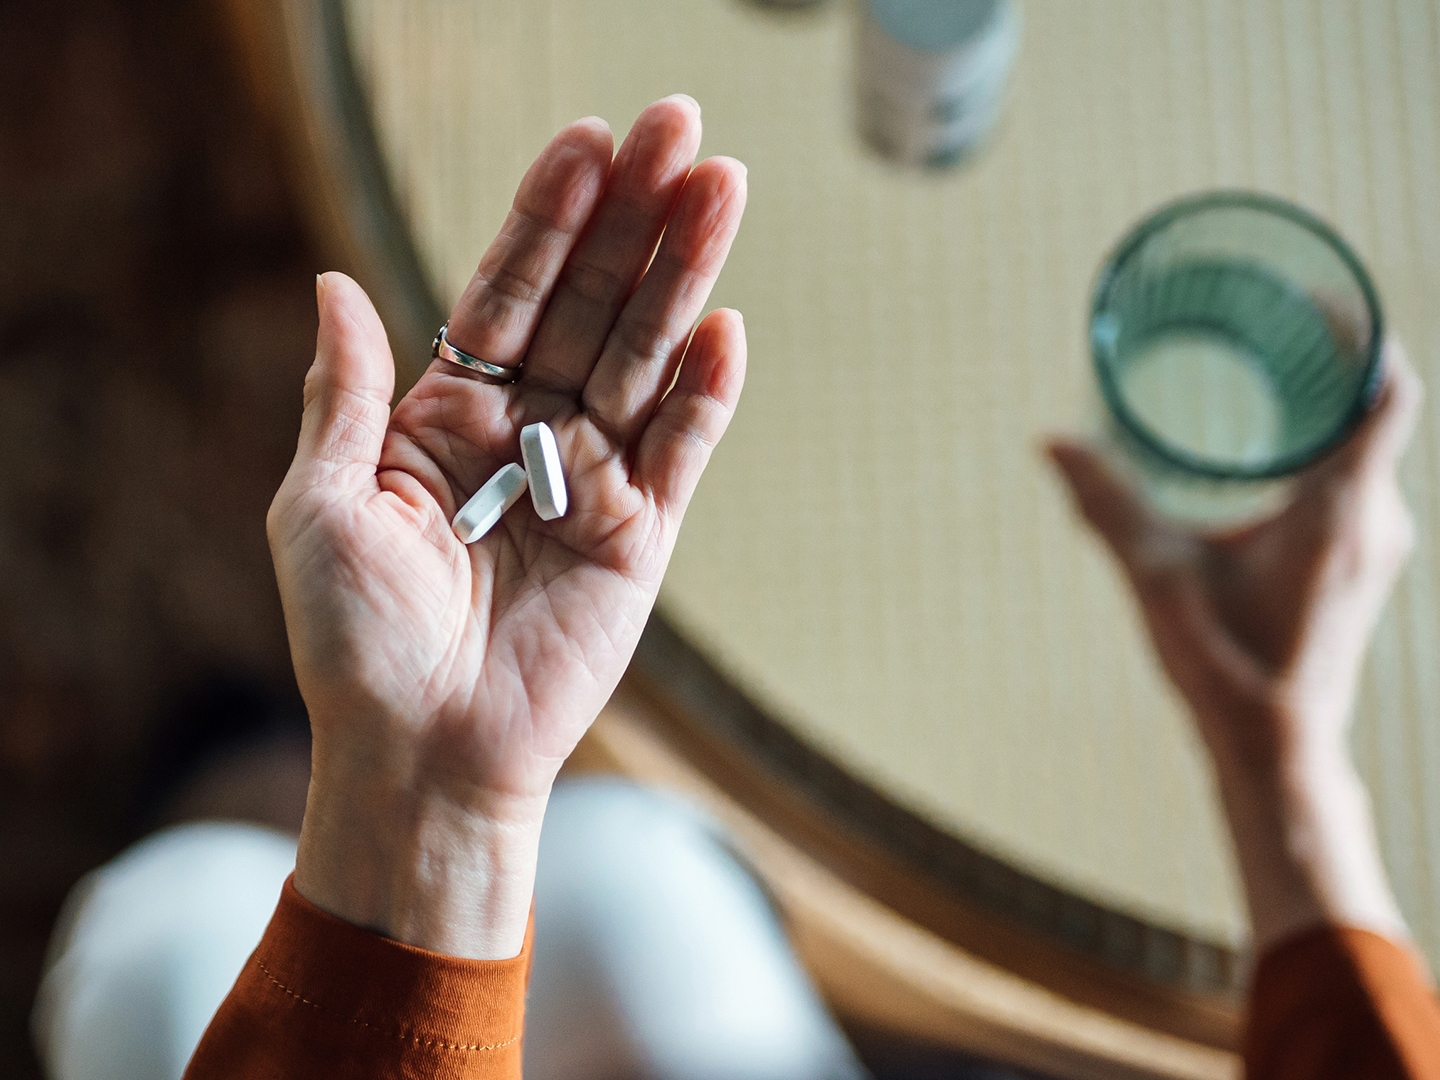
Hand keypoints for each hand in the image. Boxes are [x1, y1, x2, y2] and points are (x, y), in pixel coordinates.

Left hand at [266, 96, 746, 957]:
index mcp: (446, 417)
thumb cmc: (356, 641)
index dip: (548, 217)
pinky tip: (725, 326)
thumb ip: (347, 394)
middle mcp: (525, 434)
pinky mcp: (640, 537)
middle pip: (590, 303)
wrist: (422, 753)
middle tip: (683, 128)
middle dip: (635, 217)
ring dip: (683, 276)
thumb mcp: (318, 505)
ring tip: (722, 187)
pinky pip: (681, 451)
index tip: (588, 140)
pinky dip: (704, 393)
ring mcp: (590, 481)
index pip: (507, 291)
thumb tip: (338, 282)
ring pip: (644, 357)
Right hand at [1050, 342, 1422, 948]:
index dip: (1361, 333)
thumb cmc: (1224, 665)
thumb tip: (1050, 441)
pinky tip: (1275, 448)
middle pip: (1377, 409)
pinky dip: (1327, 446)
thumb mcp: (1155, 576)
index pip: (1384, 392)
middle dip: (1333, 358)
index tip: (1314, 299)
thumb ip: (1105, 503)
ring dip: (1329, 404)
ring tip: (1271, 371)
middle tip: (1275, 321)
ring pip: (1370, 446)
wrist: (1277, 747)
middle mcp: (1376, 520)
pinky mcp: (1363, 567)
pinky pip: (1360, 480)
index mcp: (1340, 509)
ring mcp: (1378, 546)